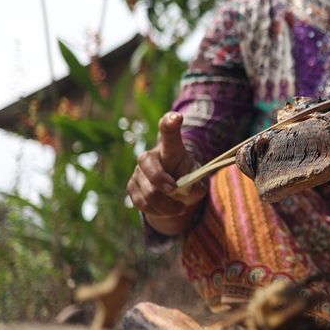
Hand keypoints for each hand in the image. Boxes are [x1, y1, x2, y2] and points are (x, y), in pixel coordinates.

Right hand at [126, 112, 205, 235]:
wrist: (173, 192)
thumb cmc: (187, 177)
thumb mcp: (197, 177)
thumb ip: (198, 182)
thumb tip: (193, 189)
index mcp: (170, 148)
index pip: (168, 133)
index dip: (170, 123)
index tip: (176, 118)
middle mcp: (150, 156)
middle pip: (148, 163)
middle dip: (160, 179)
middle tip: (175, 190)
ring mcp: (138, 172)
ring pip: (147, 190)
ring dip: (166, 204)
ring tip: (180, 208)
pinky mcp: (131, 187)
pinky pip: (141, 203)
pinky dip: (157, 211)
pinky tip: (168, 210)